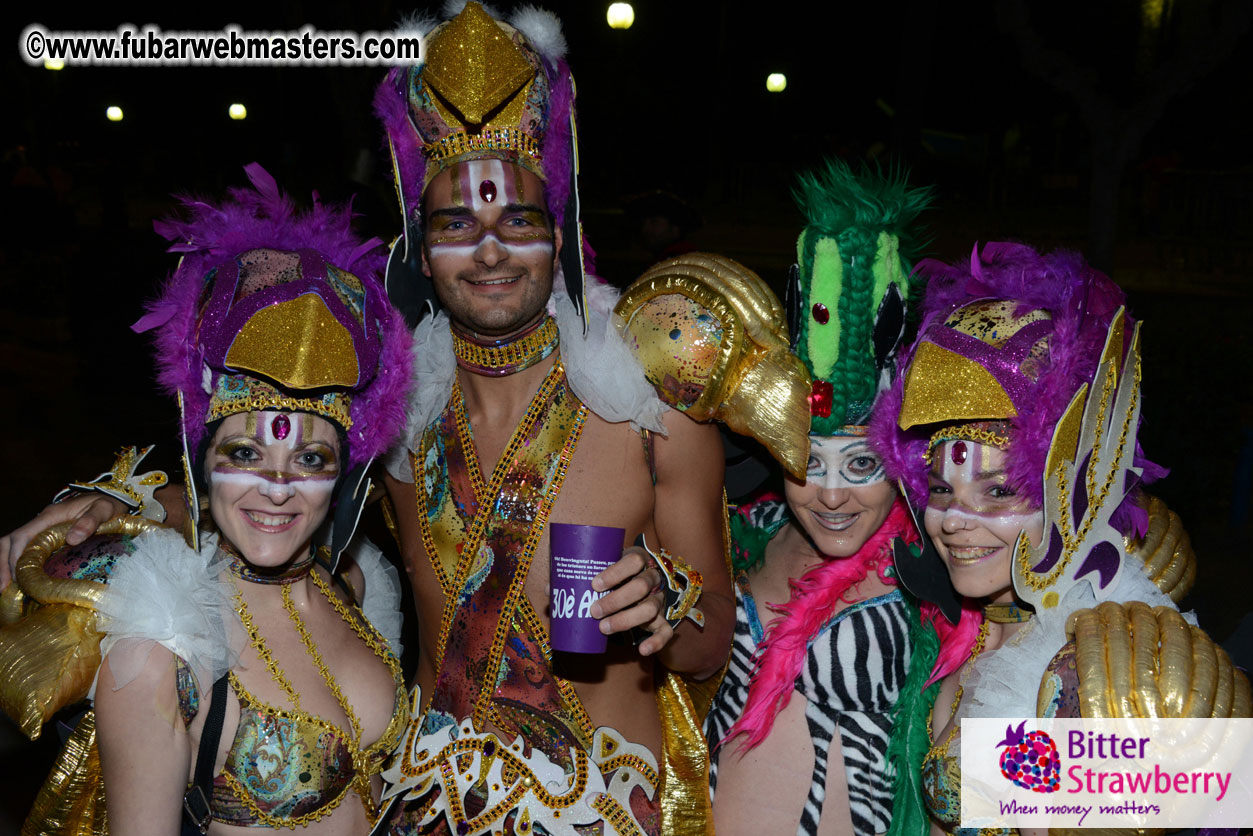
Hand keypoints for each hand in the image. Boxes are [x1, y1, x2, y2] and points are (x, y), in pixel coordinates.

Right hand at [0, 493, 126, 588]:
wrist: (111, 498)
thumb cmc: (107, 504)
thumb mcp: (104, 509)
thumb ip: (90, 521)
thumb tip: (72, 539)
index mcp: (51, 515)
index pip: (23, 535)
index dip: (16, 555)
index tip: (18, 575)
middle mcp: (41, 522)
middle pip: (10, 542)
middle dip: (5, 564)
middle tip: (5, 588)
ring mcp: (42, 529)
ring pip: (13, 546)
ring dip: (7, 565)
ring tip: (6, 589)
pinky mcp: (46, 537)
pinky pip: (25, 550)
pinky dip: (18, 565)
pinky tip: (21, 582)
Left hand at [588, 546, 671, 655]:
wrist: (634, 585)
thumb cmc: (612, 576)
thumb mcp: (602, 568)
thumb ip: (580, 576)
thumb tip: (549, 590)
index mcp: (638, 559)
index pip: (634, 561)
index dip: (615, 573)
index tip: (594, 585)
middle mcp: (652, 577)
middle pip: (641, 586)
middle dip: (616, 600)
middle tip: (594, 611)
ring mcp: (658, 598)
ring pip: (650, 608)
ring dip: (626, 620)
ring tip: (603, 628)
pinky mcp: (662, 618)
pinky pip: (666, 631)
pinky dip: (657, 641)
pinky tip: (643, 650)